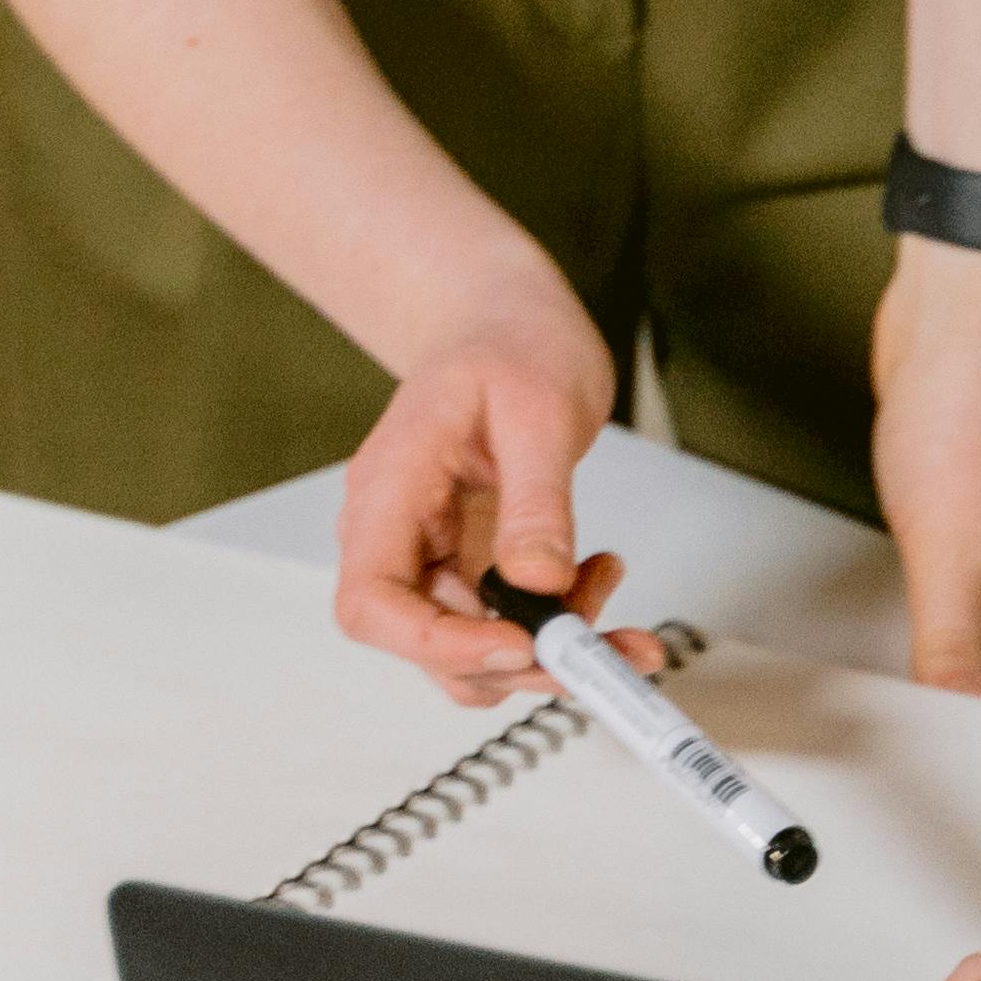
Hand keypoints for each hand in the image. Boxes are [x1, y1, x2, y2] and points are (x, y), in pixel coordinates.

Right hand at [331, 299, 664, 708]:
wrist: (506, 322)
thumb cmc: (509, 345)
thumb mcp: (539, 408)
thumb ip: (537, 499)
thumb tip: (540, 582)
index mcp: (390, 489)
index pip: (371, 602)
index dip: (434, 643)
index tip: (517, 644)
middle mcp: (399, 534)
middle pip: (427, 641)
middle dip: (517, 658)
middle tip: (599, 647)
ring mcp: (434, 555)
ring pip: (473, 646)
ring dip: (547, 648)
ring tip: (609, 592)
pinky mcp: (474, 565)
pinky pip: (507, 621)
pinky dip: (559, 621)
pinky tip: (599, 576)